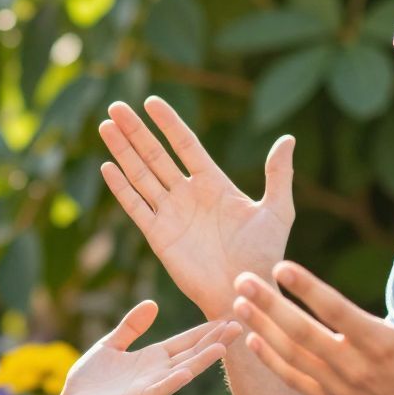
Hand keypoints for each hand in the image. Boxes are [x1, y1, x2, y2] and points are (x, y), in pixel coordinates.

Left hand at [52, 300, 240, 394]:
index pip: (185, 341)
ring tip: (224, 347)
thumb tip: (153, 303)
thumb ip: (131, 326)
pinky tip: (187, 372)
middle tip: (240, 325)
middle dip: (214, 340)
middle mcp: (157, 372)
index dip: (205, 330)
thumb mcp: (111, 344)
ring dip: (202, 360)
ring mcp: (149, 387)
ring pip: (182, 371)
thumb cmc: (90, 381)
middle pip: (192, 353)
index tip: (227, 317)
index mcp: (152, 358)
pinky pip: (157, 390)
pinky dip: (172, 381)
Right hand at [99, 96, 294, 318]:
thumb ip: (278, 175)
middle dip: (135, 131)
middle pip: (155, 155)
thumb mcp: (277, 211)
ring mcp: (170, 214)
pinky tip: (107, 167)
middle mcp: (188, 194)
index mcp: (214, 183)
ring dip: (122, 151)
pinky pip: (136, 207)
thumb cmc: (265, 256)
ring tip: (105, 126)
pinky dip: (121, 188)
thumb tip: (287, 138)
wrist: (244, 292)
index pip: (185, 144)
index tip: (151, 102)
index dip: (168, 123)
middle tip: (115, 107)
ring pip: (141, 175)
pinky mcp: (158, 236)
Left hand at [231, 246, 393, 394]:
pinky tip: (251, 338)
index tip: (280, 267)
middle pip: (302, 332)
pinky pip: (292, 380)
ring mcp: (338, 387)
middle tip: (242, 279)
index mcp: (380, 343)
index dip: (307, 288)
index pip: (336, 311)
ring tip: (238, 302)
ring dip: (262, 328)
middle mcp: (354, 367)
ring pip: (291, 355)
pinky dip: (270, 361)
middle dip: (269, 305)